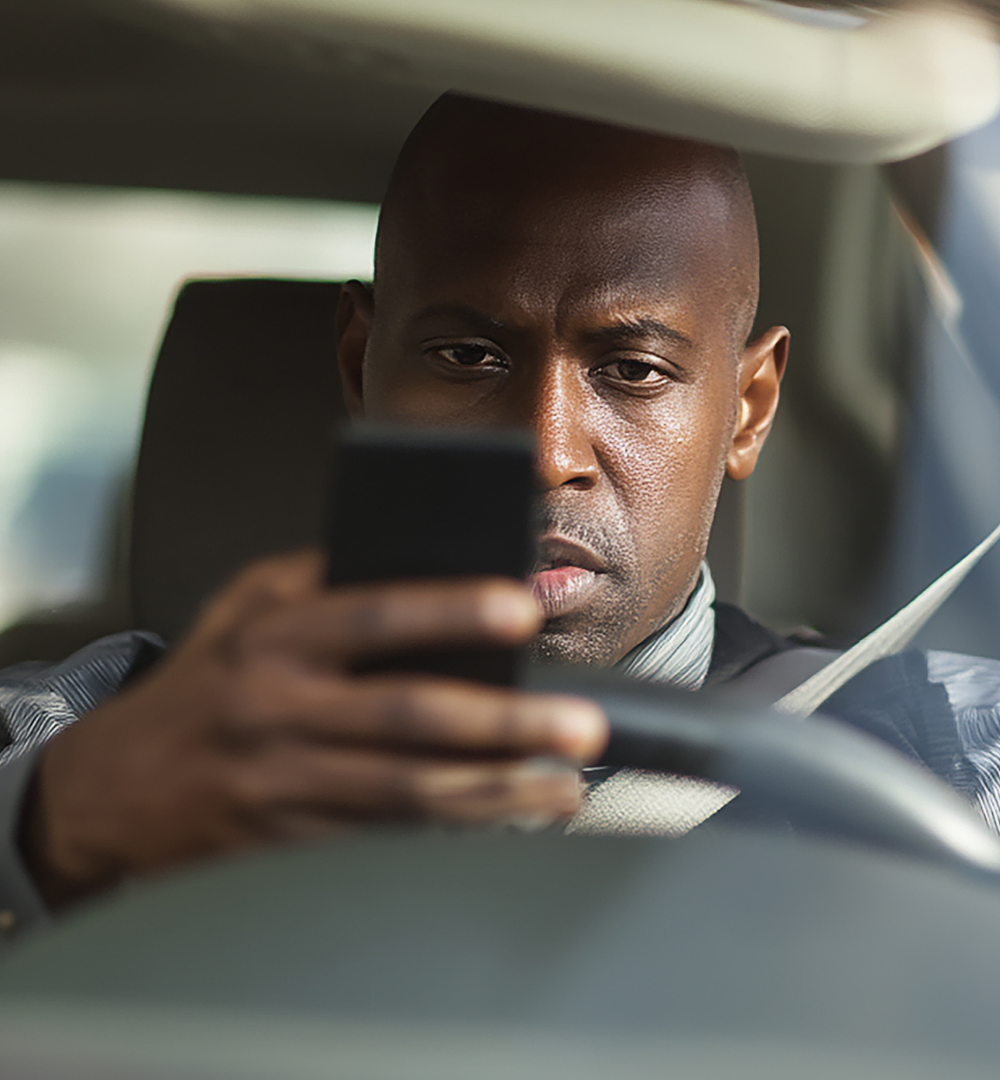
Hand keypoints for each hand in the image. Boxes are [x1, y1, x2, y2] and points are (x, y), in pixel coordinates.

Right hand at [23, 551, 606, 906]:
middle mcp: (278, 709)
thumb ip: (323, 575)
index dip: (452, 611)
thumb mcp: (243, 607)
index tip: (523, 611)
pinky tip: (502, 825)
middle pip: (410, 716)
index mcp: (272, 637)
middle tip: (579, 725)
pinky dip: (447, 836)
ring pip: (407, 792)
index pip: (375, 614)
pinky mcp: (285, 846)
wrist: (110, 790)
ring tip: (564, 786)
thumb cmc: (199, 685)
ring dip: (496, 792)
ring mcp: (282, 785)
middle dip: (505, 722)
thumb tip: (423, 556)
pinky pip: (380, 843)